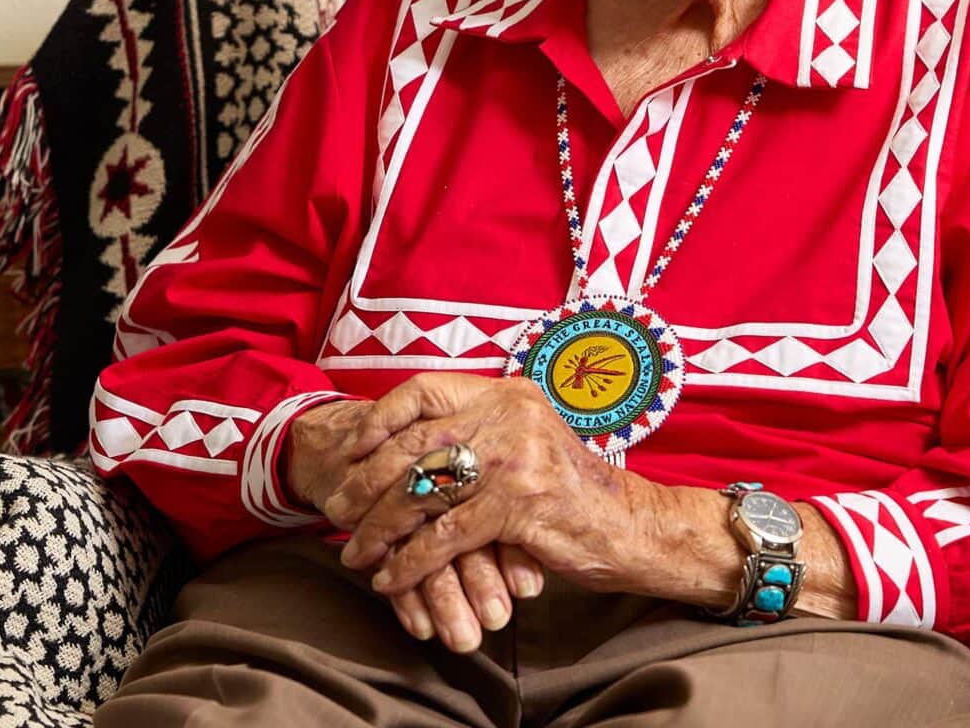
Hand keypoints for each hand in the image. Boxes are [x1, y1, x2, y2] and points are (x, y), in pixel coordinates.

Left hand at [330, 375, 703, 607]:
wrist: (631, 526)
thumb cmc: (571, 491)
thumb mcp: (527, 442)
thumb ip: (479, 433)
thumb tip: (405, 447)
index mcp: (507, 394)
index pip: (424, 389)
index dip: (379, 419)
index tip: (352, 450)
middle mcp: (509, 416)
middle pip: (414, 444)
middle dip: (366, 483)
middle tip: (338, 510)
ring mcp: (516, 459)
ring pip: (423, 492)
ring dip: (379, 529)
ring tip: (355, 552)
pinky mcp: (519, 506)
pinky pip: (445, 537)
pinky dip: (411, 563)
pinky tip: (391, 579)